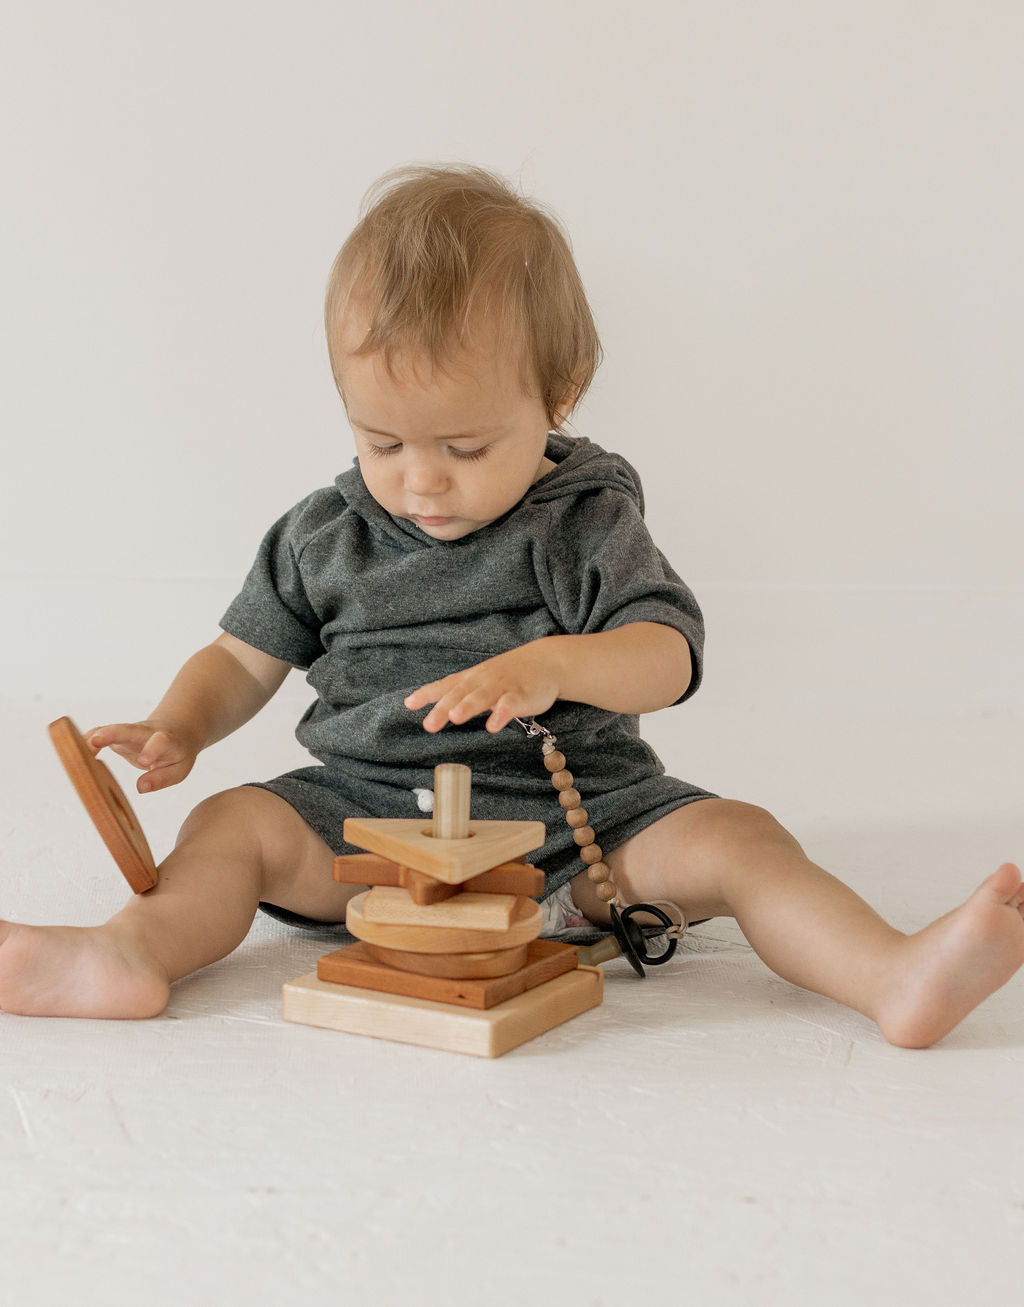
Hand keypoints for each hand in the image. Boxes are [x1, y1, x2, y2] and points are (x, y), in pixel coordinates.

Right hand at [84, 720, 198, 792]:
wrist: (175, 731)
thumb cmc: (176, 754)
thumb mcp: (179, 769)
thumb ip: (162, 778)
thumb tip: (140, 788)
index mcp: (167, 741)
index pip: (161, 741)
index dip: (152, 749)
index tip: (144, 761)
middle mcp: (146, 733)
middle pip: (129, 729)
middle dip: (112, 734)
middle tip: (95, 740)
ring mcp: (129, 732)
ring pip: (110, 730)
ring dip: (93, 738)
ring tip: (74, 750)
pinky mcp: (116, 735)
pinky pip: (99, 735)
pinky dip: (85, 742)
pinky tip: (71, 751)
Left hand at [404, 642, 561, 733]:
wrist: (545, 661)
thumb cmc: (507, 674)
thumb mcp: (477, 680)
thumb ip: (451, 692)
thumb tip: (413, 701)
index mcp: (470, 679)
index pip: (445, 685)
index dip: (427, 694)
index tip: (409, 704)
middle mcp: (482, 681)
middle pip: (460, 694)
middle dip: (444, 708)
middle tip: (429, 724)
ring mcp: (502, 687)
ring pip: (483, 697)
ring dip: (469, 706)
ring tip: (455, 717)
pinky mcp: (522, 695)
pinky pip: (510, 704)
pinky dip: (501, 714)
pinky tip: (492, 726)